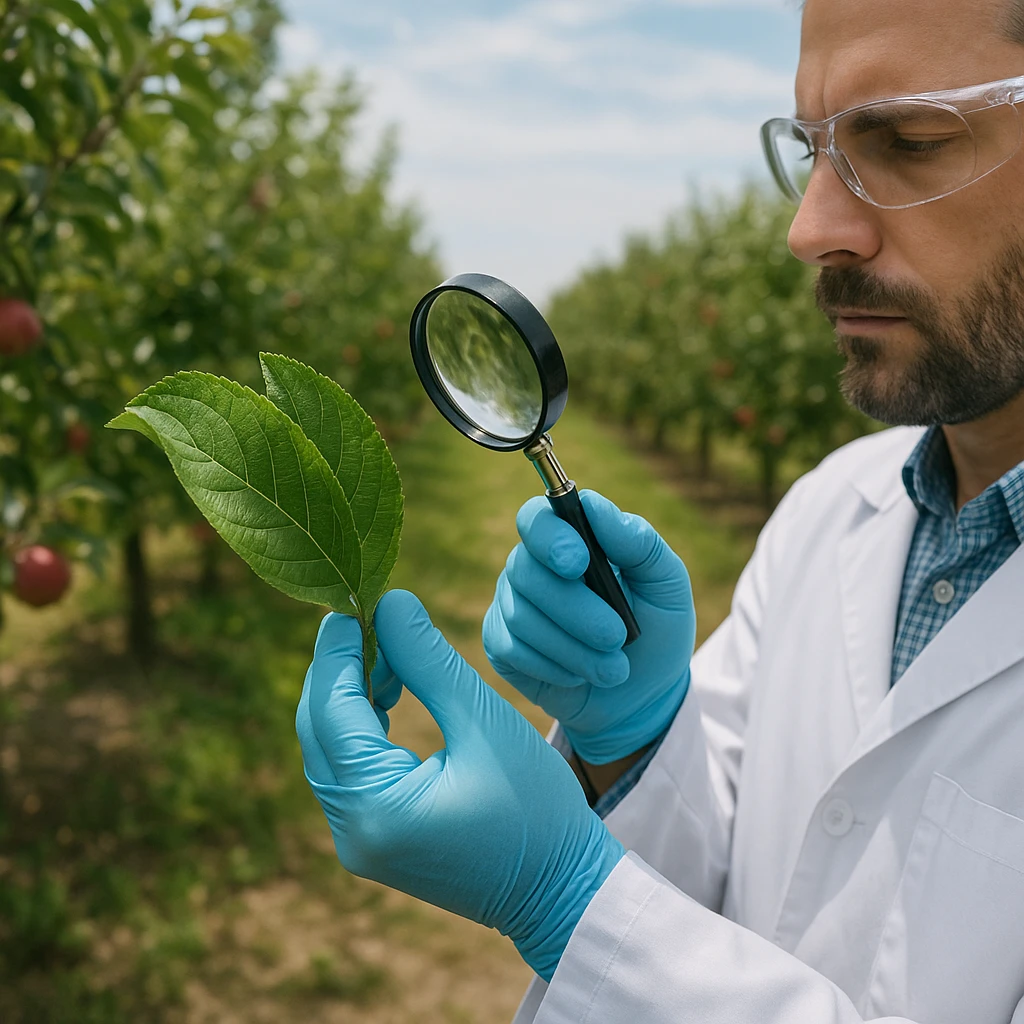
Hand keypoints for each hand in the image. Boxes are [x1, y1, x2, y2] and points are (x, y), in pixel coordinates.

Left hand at [295, 591, 624, 981]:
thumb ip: (430, 661)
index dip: (338, 652)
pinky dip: (362, 725)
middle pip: (318, 730)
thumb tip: (390, 603)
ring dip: (350, 695)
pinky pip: (348, 769)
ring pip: (329, 749)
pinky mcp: (374, 839)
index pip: (332, 711)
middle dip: (339, 669)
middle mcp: (352, 832)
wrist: (563, 890)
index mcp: (377, 808)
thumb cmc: (537, 808)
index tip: (352, 604)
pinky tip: (391, 692)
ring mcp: (358, 841)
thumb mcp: (485, 722)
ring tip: (390, 652)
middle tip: (369, 619)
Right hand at [483, 490, 695, 764]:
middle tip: (617, 637)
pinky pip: (510, 648)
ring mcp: (512, 603)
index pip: (536, 517)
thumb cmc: (656, 631)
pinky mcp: (500, 643)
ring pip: (521, 615)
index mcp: (572, 538)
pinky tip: (579, 675)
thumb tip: (594, 505)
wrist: (642, 698)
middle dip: (575, 609)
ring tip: (612, 668)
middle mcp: (533, 565)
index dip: (550, 536)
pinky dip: (553, 666)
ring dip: (574, 647)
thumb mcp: (666, 585)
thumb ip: (638, 542)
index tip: (578, 563)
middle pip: (526, 570)